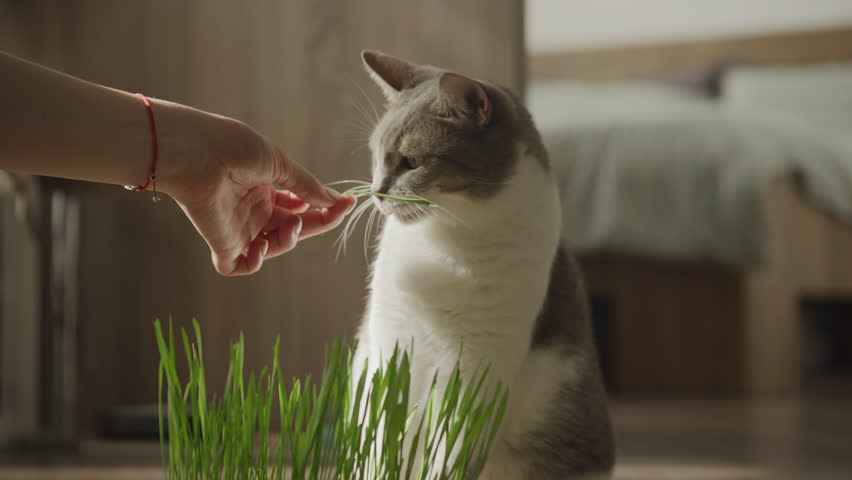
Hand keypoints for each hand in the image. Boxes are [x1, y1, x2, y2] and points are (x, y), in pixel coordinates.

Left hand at [160, 112, 354, 275]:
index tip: (347, 203)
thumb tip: (334, 200)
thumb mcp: (279, 163)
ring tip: (291, 224)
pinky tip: (259, 246)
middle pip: (294, 227)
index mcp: (267, 187)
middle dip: (316, 222)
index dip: (325, 207)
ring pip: (274, 246)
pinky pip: (239, 265)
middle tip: (333, 213)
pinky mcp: (221, 242)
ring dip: (290, 240)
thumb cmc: (233, 148)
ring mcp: (238, 227)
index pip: (302, 205)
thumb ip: (306, 185)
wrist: (196, 153)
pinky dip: (253, 262)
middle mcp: (254, 209)